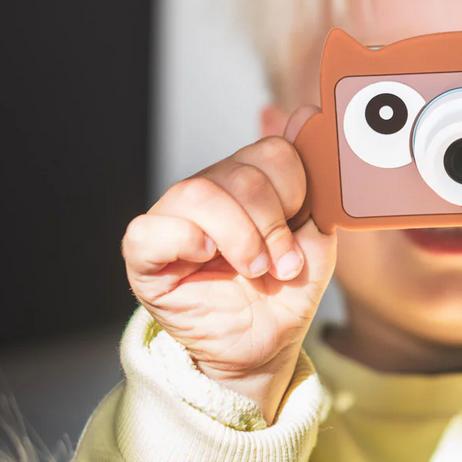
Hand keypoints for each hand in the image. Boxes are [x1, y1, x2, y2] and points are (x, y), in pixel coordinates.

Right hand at [121, 107, 335, 423]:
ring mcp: (173, 220)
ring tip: (253, 269)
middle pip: (240, 173)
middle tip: (280, 264)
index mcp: (249, 181)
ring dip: (239, 236)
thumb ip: (316, 183)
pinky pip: (149, 230)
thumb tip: (307, 116)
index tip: (301, 230)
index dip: (295, 191)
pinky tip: (206, 258)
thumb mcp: (316, 238)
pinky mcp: (145, 255)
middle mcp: (209, 191)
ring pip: (199, 192)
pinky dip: (185, 241)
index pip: (271, 151)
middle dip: (272, 225)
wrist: (266, 345)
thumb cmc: (285, 292)